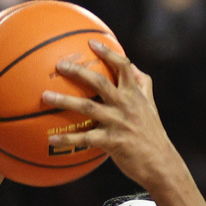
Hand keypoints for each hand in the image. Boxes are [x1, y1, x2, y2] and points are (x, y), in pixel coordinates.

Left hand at [41, 42, 182, 191]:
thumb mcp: (151, 106)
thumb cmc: (152, 134)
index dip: (108, 52)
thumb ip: (143, 85)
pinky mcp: (112, 142)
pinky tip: (50, 139)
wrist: (160, 163)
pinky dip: (67, 139)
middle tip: (59, 65)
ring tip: (45, 96)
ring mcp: (118, 123)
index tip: (91, 42)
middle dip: (78, 71)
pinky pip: (84, 139)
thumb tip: (133, 66)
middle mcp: (126, 105)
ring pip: (87, 107)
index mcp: (135, 94)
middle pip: (99, 82)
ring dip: (64, 100)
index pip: (123, 66)